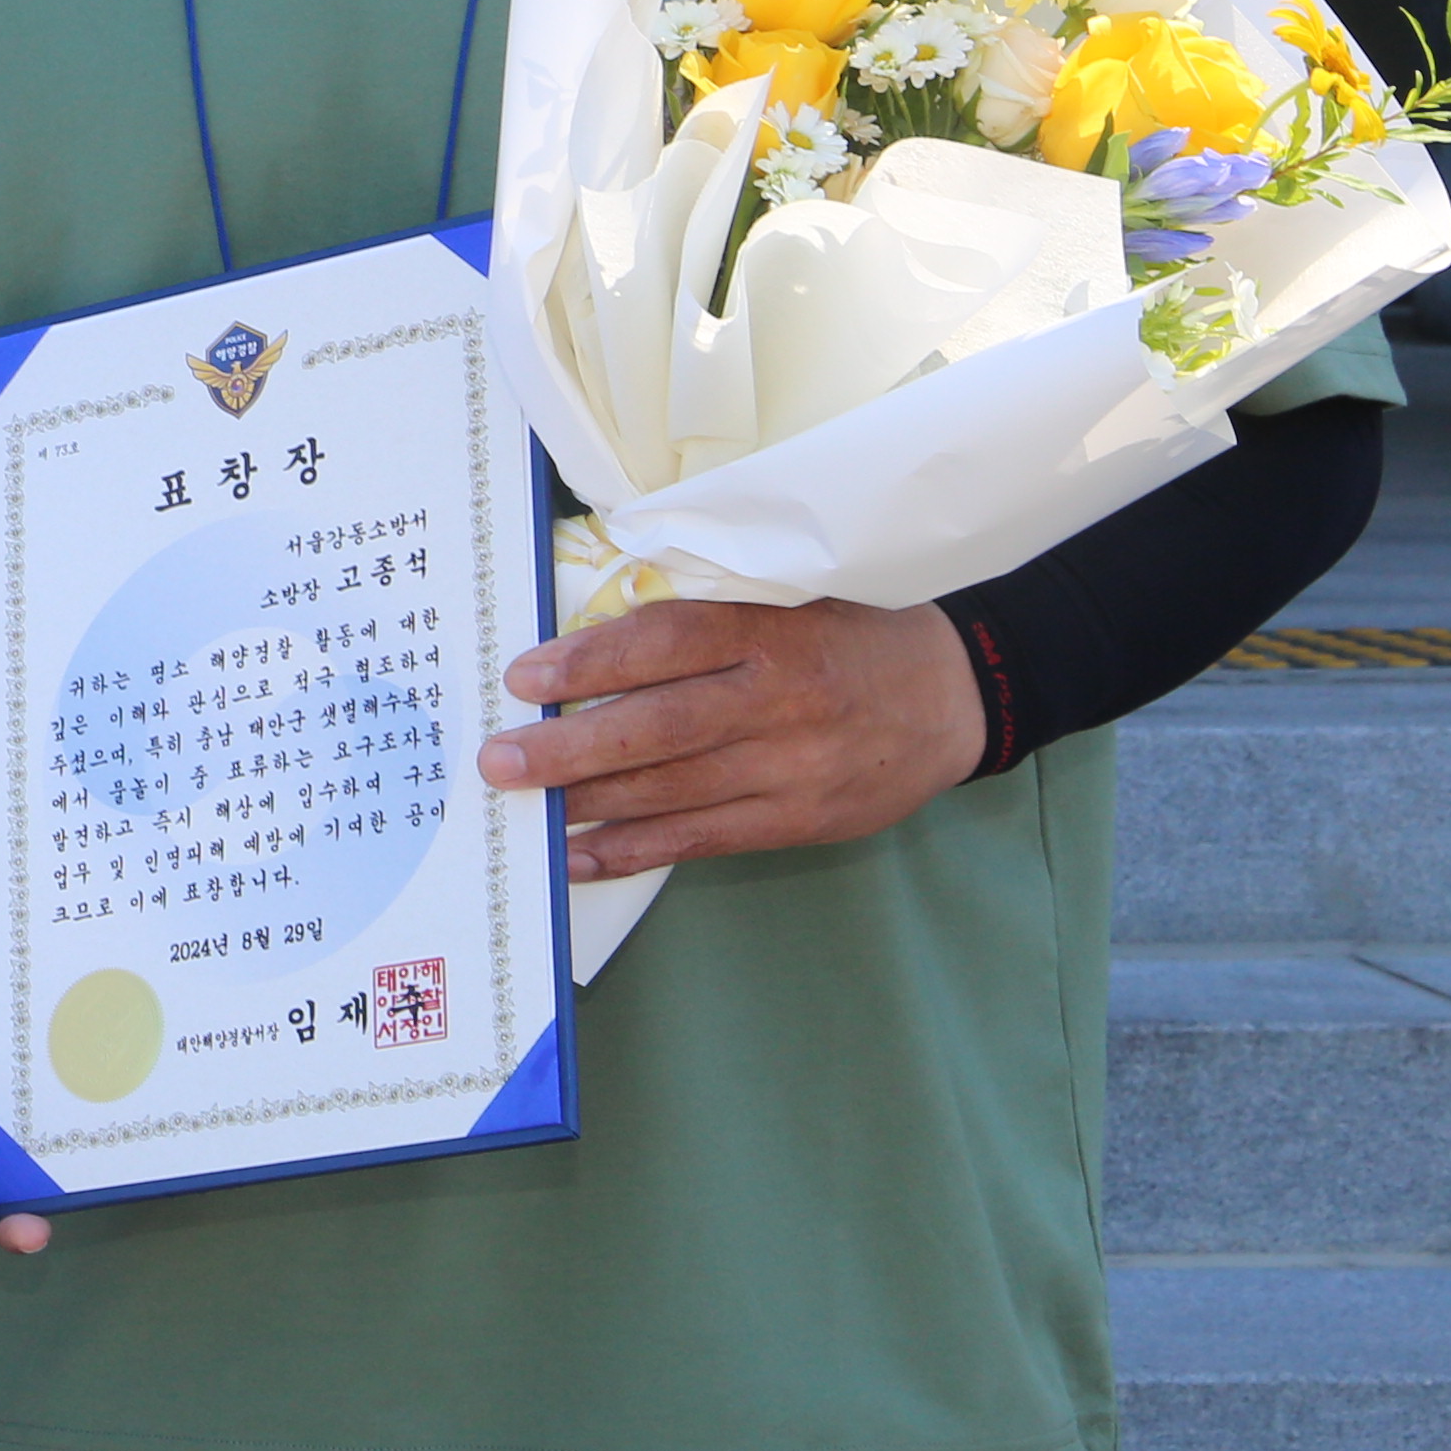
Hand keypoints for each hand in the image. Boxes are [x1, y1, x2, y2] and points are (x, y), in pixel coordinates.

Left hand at [483, 594, 983, 883]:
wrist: (952, 695)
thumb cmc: (847, 632)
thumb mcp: (788, 595)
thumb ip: (707, 610)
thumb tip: (589, 635)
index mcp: (774, 631)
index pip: (668, 643)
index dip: (591, 661)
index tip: (525, 676)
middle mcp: (782, 702)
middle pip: (660, 728)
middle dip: (569, 747)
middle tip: (498, 759)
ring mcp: (792, 768)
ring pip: (673, 790)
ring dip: (588, 803)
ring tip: (523, 803)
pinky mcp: (799, 820)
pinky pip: (702, 840)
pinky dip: (634, 849)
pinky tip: (578, 854)